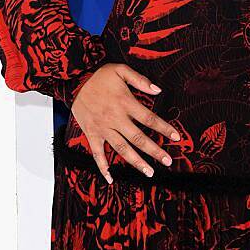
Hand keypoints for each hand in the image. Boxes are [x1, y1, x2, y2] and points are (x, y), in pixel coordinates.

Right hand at [71, 64, 180, 183]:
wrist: (74, 81)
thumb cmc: (99, 75)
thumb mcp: (120, 70)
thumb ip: (140, 80)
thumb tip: (158, 90)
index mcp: (125, 103)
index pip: (149, 119)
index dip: (164, 128)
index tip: (176, 137)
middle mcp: (115, 119)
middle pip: (138, 138)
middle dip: (155, 151)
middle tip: (168, 161)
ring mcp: (103, 129)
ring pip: (122, 149)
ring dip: (136, 162)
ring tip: (149, 172)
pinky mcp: (91, 134)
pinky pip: (97, 154)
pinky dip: (103, 167)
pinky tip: (110, 178)